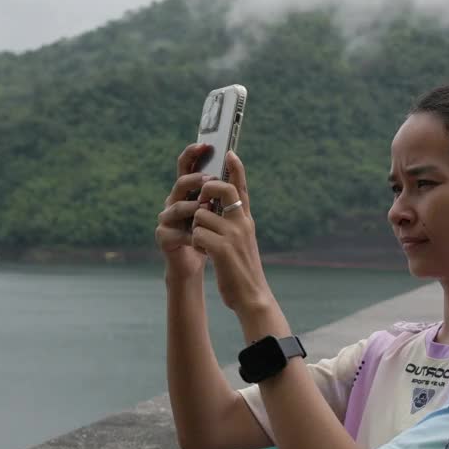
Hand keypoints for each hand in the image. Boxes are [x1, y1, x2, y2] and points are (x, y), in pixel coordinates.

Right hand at [155, 143, 211, 280]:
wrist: (194, 263)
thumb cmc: (207, 234)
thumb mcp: (216, 211)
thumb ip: (220, 191)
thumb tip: (234, 162)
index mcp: (186, 192)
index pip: (187, 166)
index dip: (192, 153)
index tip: (204, 144)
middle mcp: (173, 201)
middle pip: (181, 183)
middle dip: (195, 179)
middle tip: (210, 179)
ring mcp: (166, 219)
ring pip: (177, 206)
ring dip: (193, 206)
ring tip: (205, 207)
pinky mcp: (164, 236)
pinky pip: (177, 232)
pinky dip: (191, 234)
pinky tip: (201, 236)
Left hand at [191, 152, 273, 313]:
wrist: (252, 296)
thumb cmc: (242, 270)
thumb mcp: (243, 242)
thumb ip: (233, 224)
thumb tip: (215, 208)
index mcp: (247, 220)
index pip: (241, 188)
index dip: (236, 169)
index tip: (229, 152)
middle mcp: (242, 223)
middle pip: (221, 190)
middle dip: (206, 191)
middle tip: (203, 205)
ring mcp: (233, 235)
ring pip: (201, 214)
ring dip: (198, 229)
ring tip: (207, 245)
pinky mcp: (222, 248)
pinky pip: (197, 234)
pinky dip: (197, 244)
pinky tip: (207, 255)